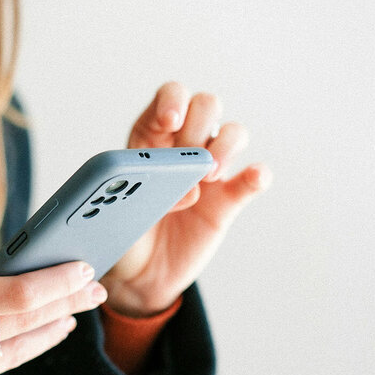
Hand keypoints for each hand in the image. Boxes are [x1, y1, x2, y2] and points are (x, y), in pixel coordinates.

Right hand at [0, 224, 106, 374]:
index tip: (86, 268)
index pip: (18, 294)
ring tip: (71, 314)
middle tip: (96, 290)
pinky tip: (16, 336)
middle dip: (70, 303)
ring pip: (20, 352)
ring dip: (51, 330)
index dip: (59, 281)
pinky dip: (4, 349)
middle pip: (31, 323)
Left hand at [101, 82, 271, 317]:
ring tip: (209, 176)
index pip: (169, 98)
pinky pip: (253, 178)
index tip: (171, 121)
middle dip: (200, 124)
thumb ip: (144, 194)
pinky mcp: (229, 199)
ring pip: (234, 132)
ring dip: (226, 146)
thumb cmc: (122, 235)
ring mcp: (210, 171)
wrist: (139, 276)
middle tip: (189, 158)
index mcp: (150, 139)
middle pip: (206, 106)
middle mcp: (183, 147)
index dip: (173, 100)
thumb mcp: (116, 212)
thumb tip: (186, 189)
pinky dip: (258, 174)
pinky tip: (253, 178)